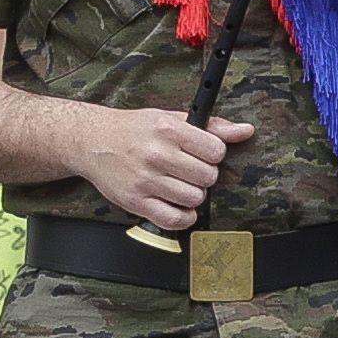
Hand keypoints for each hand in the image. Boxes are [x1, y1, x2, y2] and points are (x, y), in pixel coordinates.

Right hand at [80, 103, 248, 231]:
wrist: (92, 141)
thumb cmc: (134, 129)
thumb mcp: (171, 118)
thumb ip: (211, 126)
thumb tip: (245, 131)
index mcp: (168, 129)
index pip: (215, 150)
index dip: (213, 155)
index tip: (203, 154)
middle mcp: (157, 154)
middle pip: (207, 177)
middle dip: (204, 176)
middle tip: (190, 171)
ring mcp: (145, 180)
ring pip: (194, 199)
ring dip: (193, 196)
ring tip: (181, 186)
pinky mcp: (136, 201)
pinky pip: (174, 219)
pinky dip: (184, 217)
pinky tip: (179, 206)